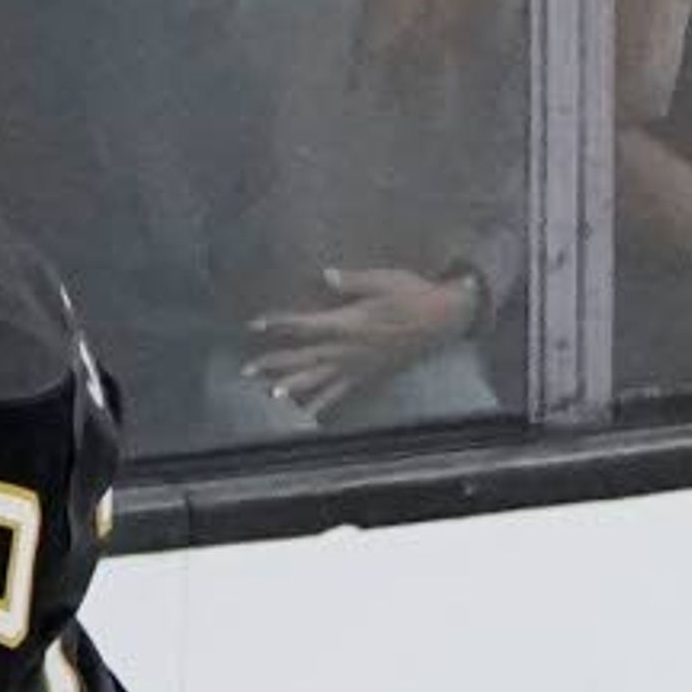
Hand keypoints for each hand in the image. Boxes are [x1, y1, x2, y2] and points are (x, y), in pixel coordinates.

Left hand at [243, 265, 480, 420]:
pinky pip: (340, 394)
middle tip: (247, 371)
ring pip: (318, 380)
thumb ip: (353, 281)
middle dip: (274, 364)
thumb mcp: (385, 280)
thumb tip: (326, 275)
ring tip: (270, 396)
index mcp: (349, 323)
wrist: (444, 319)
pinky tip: (306, 415)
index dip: (279, 325)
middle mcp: (349, 349)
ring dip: (292, 388)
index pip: (305, 326)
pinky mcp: (367, 376)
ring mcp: (358, 366)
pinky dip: (322, 405)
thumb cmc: (414, 294)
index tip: (256, 324)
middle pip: (304, 358)